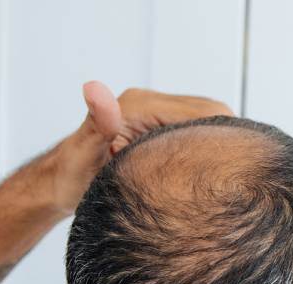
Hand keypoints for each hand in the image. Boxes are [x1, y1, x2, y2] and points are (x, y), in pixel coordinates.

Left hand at [52, 83, 233, 214]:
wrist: (59, 183)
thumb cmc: (70, 173)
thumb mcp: (82, 150)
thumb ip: (97, 121)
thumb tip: (94, 90)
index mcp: (141, 104)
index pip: (201, 112)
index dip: (221, 136)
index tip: (232, 165)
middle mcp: (153, 104)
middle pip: (213, 114)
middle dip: (226, 141)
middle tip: (233, 177)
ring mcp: (160, 117)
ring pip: (209, 124)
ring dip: (219, 146)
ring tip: (225, 178)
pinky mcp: (162, 130)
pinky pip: (198, 134)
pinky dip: (208, 150)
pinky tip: (208, 174)